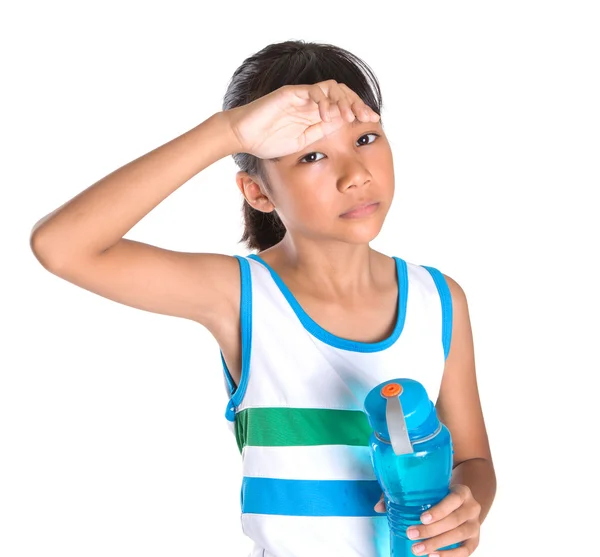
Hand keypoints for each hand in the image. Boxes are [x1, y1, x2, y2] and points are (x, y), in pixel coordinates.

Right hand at [224, 80, 379, 159]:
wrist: (244, 138)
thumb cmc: (268, 142)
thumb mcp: (303, 143)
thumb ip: (321, 133)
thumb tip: (343, 128)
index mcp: (315, 114)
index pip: (343, 106)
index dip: (359, 111)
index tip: (372, 122)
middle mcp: (311, 102)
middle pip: (342, 93)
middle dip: (358, 103)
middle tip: (369, 117)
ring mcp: (301, 96)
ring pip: (331, 88)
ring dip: (344, 101)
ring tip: (350, 116)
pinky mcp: (291, 94)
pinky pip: (313, 92)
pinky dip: (324, 101)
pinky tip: (328, 116)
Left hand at [375, 484, 481, 555]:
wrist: (464, 503)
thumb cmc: (441, 495)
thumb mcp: (429, 490)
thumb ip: (404, 495)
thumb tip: (378, 507)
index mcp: (461, 492)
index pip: (453, 499)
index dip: (439, 509)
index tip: (421, 517)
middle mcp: (472, 508)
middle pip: (454, 520)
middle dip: (431, 530)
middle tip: (411, 534)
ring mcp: (475, 525)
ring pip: (458, 536)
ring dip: (437, 544)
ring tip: (417, 549)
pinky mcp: (475, 540)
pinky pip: (465, 551)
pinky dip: (450, 556)